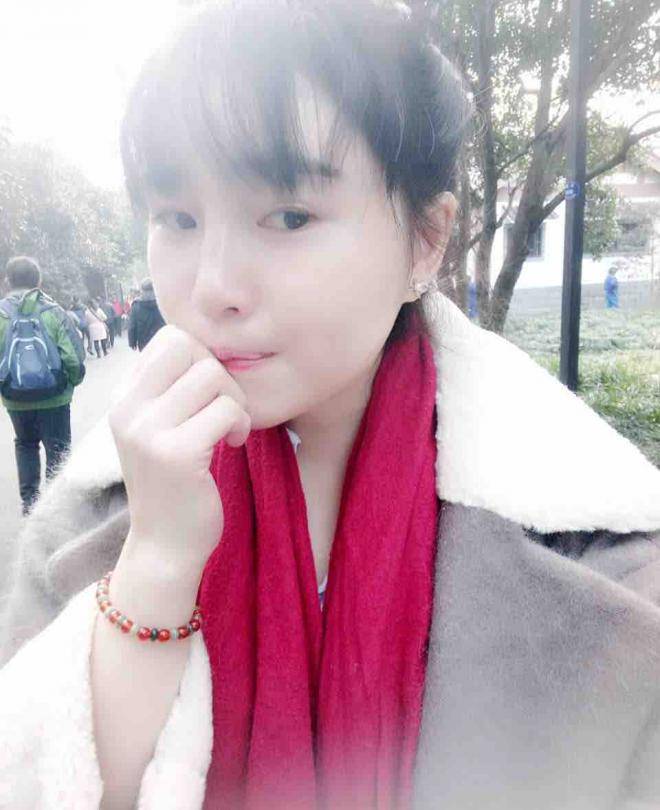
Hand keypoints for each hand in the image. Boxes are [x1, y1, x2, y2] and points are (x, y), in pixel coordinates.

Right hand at [108, 325, 250, 580]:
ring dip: (235, 400)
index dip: (201, 356)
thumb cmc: (173, 483)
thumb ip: (171, 389)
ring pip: (213, 375)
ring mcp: (148, 430)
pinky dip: (240, 423)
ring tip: (230, 428)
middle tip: (224, 406)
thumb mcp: (158, 429)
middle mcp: (127, 408)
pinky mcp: (176, 453)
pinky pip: (227, 409)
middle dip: (220, 371)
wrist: (164, 546)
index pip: (169, 337)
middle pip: (189, 345)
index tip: (208, 392)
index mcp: (124, 397)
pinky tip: (232, 443)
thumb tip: (206, 345)